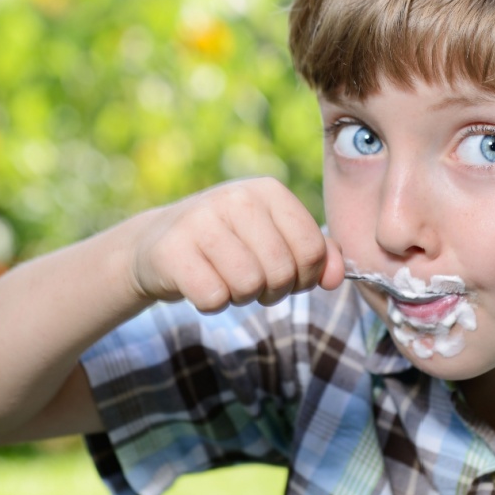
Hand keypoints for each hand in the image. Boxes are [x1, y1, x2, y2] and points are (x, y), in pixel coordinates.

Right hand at [130, 177, 344, 311]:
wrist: (157, 242)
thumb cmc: (228, 245)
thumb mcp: (274, 239)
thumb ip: (315, 255)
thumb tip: (336, 277)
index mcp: (269, 190)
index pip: (312, 249)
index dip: (304, 277)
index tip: (284, 274)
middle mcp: (236, 197)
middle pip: (282, 271)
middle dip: (271, 290)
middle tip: (250, 280)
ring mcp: (201, 221)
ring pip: (248, 286)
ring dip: (240, 297)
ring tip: (224, 278)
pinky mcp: (172, 250)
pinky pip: (214, 298)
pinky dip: (211, 303)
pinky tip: (199, 283)